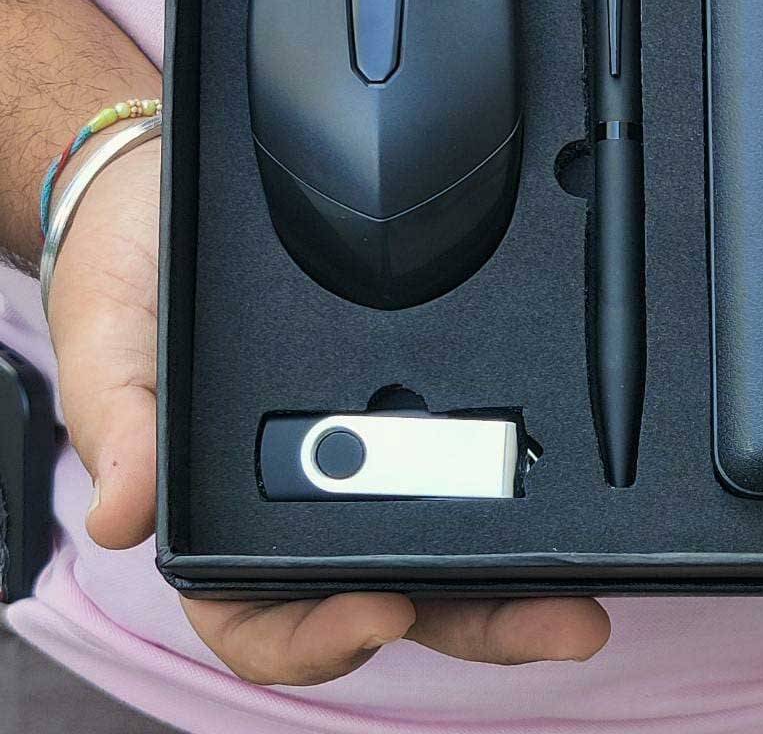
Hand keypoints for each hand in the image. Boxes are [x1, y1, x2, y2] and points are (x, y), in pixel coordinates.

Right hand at [49, 141, 609, 683]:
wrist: (168, 193)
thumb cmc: (126, 275)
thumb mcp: (107, 341)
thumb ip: (120, 423)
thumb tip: (123, 512)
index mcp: (215, 519)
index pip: (264, 617)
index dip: (321, 637)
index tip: (382, 612)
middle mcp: (299, 503)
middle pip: (389, 596)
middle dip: (476, 622)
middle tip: (561, 620)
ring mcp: (364, 458)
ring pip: (443, 543)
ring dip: (514, 576)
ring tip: (588, 582)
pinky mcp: (412, 401)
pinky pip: (463, 457)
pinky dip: (512, 486)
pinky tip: (566, 482)